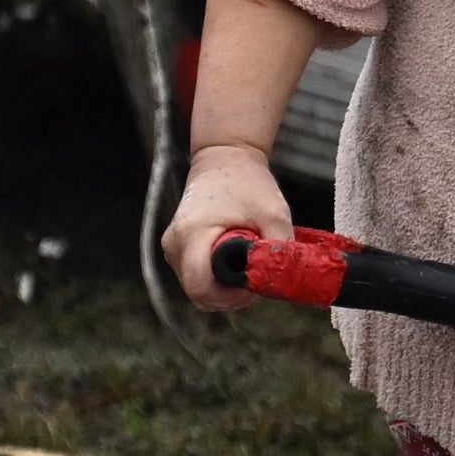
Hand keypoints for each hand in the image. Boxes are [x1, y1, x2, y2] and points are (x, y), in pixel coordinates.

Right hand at [165, 143, 290, 314]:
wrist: (224, 159)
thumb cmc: (248, 183)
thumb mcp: (274, 213)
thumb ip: (281, 249)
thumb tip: (282, 282)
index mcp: (192, 235)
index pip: (200, 287)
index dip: (230, 297)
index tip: (252, 284)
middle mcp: (175, 245)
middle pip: (199, 294)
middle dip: (230, 295)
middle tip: (255, 277)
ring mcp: (172, 249)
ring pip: (198, 289)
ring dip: (224, 287)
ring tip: (246, 263)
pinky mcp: (178, 249)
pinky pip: (197, 277)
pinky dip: (217, 277)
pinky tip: (235, 260)